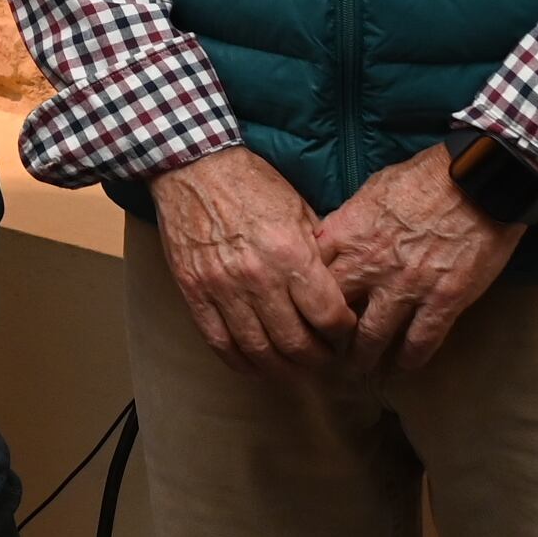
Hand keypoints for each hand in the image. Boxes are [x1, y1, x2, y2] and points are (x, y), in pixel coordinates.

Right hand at [151, 145, 359, 374]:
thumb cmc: (251, 184)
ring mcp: (222, 287)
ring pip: (258, 351)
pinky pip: (219, 343)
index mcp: (290, 253)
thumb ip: (319, 253)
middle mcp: (258, 276)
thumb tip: (341, 289)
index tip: (345, 332)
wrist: (192, 167)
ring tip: (295, 368)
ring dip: (283, 369)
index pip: (329, 316)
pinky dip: (241, 363)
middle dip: (318, 359)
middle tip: (325, 359)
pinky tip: (256, 366)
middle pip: (297, 344)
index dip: (343, 333)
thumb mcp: (299, 210)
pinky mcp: (194, 292)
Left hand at [316, 145, 526, 370]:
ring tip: (359, 369)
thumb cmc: (424, 177)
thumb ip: (349, 222)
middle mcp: (370, 266)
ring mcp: (406, 287)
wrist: (478, 180)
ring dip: (364, 357)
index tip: (302, 311)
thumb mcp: (372, 191)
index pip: (309, 276)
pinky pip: (420, 342)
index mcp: (347, 235)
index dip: (303, 297)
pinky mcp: (443, 301)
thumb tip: (334, 241)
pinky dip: (409, 360)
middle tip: (324, 351)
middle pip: (333, 313)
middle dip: (326, 336)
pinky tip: (403, 369)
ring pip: (373, 336)